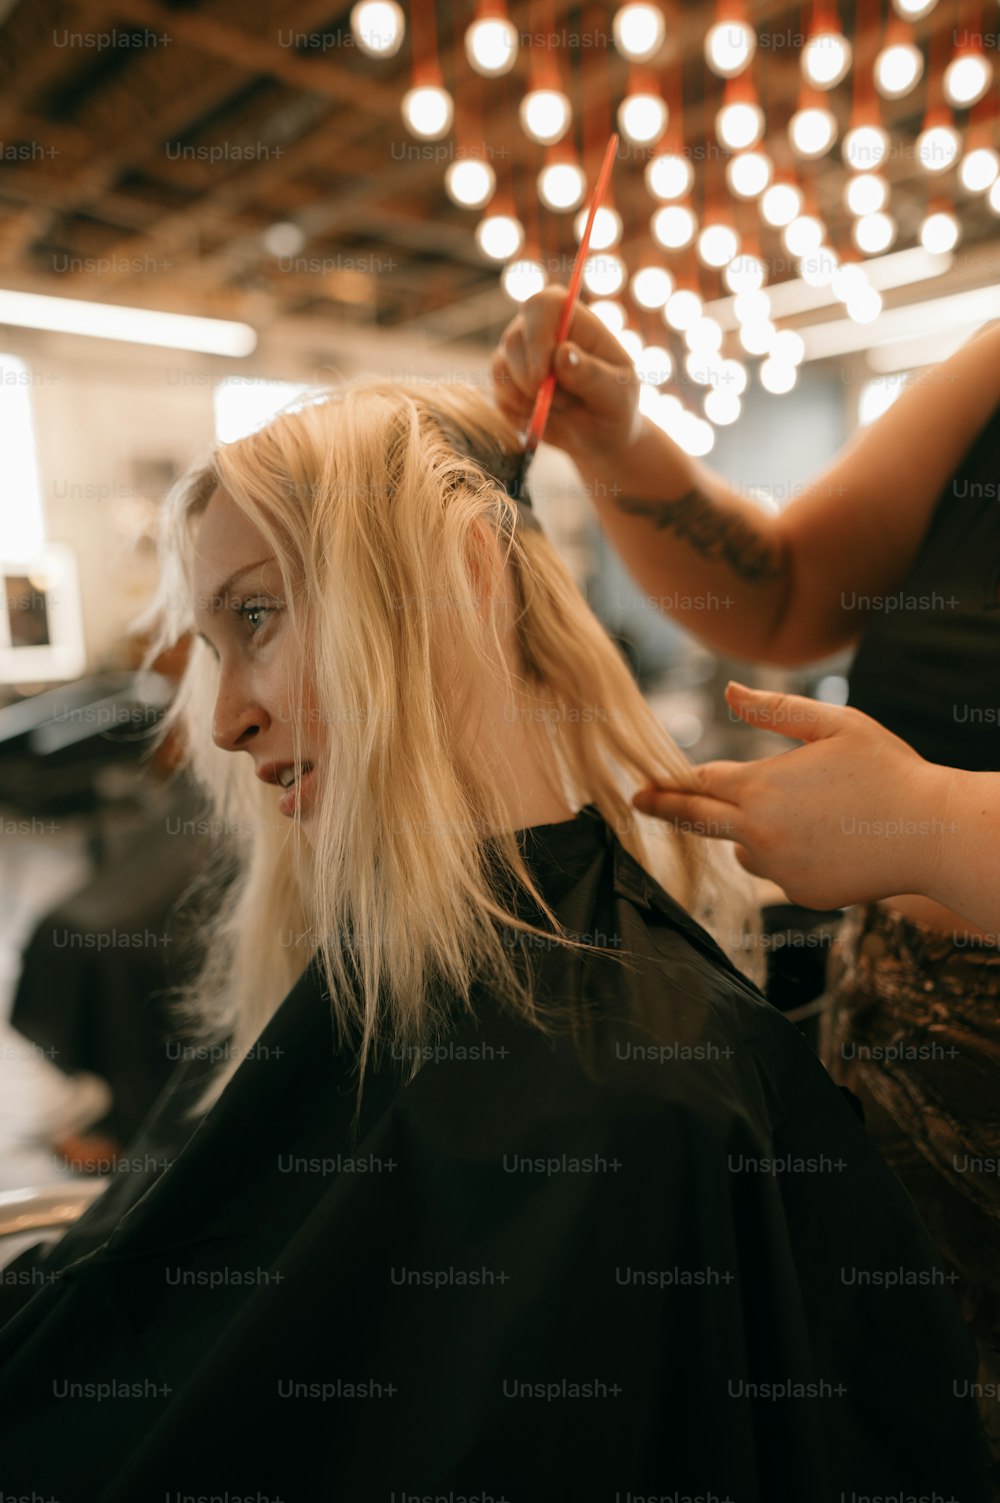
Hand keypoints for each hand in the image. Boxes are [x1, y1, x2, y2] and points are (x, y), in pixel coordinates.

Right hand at [490, 285, 641, 460]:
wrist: (600, 437)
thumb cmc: (615, 408)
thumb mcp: (617, 395)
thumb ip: (593, 375)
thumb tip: (563, 352)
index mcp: (572, 320)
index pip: (542, 305)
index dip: (536, 335)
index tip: (542, 375)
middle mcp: (541, 330)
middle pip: (513, 339)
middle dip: (530, 379)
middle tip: (553, 402)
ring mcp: (520, 354)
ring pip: (500, 367)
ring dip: (528, 398)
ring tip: (559, 407)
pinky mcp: (507, 382)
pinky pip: (498, 395)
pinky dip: (518, 413)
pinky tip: (542, 416)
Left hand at [632, 682, 941, 911]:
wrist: (931, 834)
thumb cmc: (887, 769)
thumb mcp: (835, 724)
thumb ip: (775, 710)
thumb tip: (729, 691)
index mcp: (759, 787)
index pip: (700, 782)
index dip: (676, 779)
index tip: (646, 783)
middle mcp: (758, 833)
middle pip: (698, 820)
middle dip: (667, 810)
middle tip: (639, 802)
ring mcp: (778, 869)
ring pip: (742, 850)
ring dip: (748, 834)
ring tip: (797, 815)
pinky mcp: (801, 894)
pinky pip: (778, 873)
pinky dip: (789, 857)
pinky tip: (828, 840)